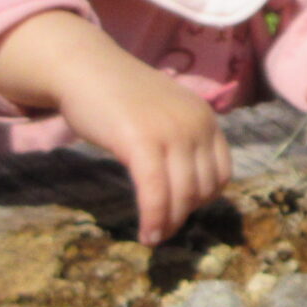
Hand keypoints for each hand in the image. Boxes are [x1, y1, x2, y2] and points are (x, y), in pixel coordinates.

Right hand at [0, 12, 230, 243]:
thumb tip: (187, 190)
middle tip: (163, 229)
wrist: (84, 69)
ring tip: (153, 237)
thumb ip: (181, 142)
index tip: (181, 210)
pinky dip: (153, 218)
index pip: (221, 173)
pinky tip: (146, 234)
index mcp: (205, 118)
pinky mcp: (141, 141)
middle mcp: (195, 124)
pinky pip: (155, 193)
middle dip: (183, 214)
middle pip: (203, 188)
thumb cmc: (119, 96)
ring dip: (169, 224)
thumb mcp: (165, 115)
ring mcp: (170, 132)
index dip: (203, 199)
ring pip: (182, 195)